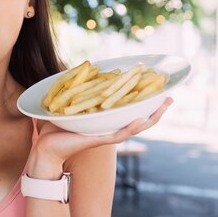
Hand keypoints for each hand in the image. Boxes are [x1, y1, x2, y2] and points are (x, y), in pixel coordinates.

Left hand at [27, 97, 172, 177]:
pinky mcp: (99, 140)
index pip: (130, 109)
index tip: (160, 89)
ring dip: (151, 116)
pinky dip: (130, 127)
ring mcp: (106, 135)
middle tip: (171, 97)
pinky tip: (141, 119)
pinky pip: (119, 134)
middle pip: (140, 118)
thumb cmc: (56, 127)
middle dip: (157, 109)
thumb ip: (79, 89)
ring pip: (135, 127)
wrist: (46, 147)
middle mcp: (110, 128)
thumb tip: (84, 69)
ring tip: (164, 105)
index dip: (145, 100)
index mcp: (106, 120)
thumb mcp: (70, 104)